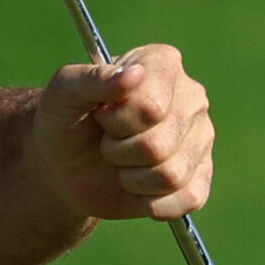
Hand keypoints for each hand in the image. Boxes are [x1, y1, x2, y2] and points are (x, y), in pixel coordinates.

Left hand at [31, 44, 214, 220]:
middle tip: (106, 138)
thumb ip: (91, 78)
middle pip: (158, 145)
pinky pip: (185, 200)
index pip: (151, 107)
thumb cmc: (64, 118)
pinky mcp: (202, 176)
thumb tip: (134, 74)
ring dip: (131, 176)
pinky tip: (136, 184)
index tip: (100, 112)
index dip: (116, 119)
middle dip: (117, 149)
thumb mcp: (62, 92)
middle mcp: (191, 98)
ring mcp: (202, 138)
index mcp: (162, 64)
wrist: (64, 162)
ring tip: (119, 158)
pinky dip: (149, 201)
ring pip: (171, 175)